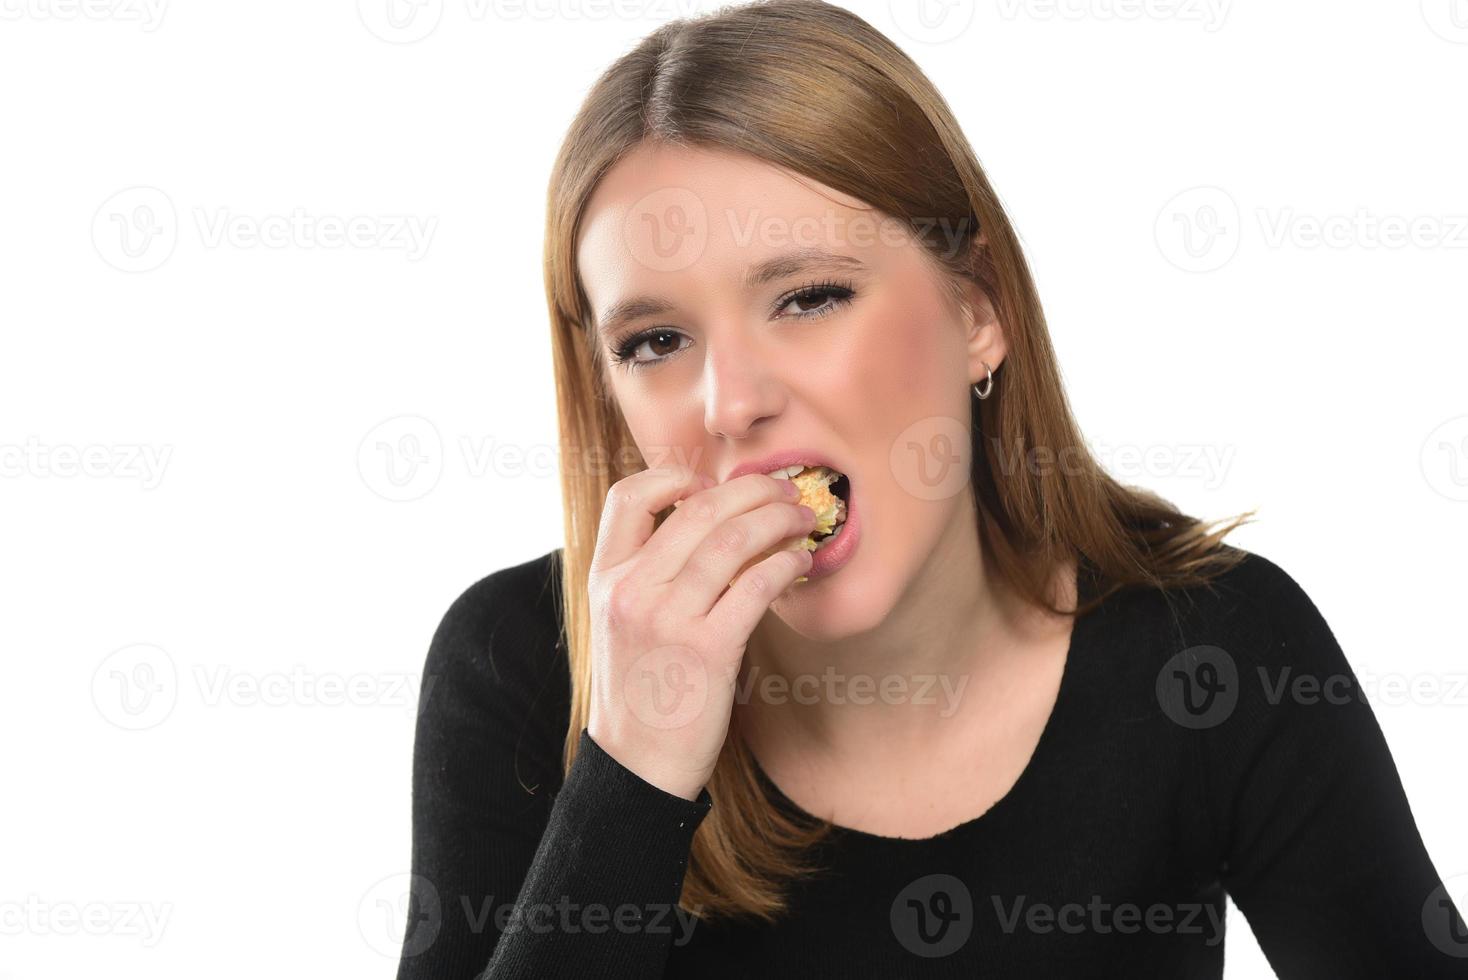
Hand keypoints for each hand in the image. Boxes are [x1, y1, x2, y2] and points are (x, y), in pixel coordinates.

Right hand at [585, 463, 817, 799]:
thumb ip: (649, 571)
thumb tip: (709, 520)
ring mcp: (667, 620)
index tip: (710, 483)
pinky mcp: (707, 651)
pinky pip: (756, 587)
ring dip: (778, 520)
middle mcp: (630, 591)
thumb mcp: (621, 620)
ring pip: (732, 540)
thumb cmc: (642, 687)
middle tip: (783, 490)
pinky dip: (785, 565)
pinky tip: (800, 561)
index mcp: (605, 578)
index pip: (627, 497)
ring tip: (801, 519)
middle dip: (751, 491)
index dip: (672, 477)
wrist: (638, 763)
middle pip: (697, 510)